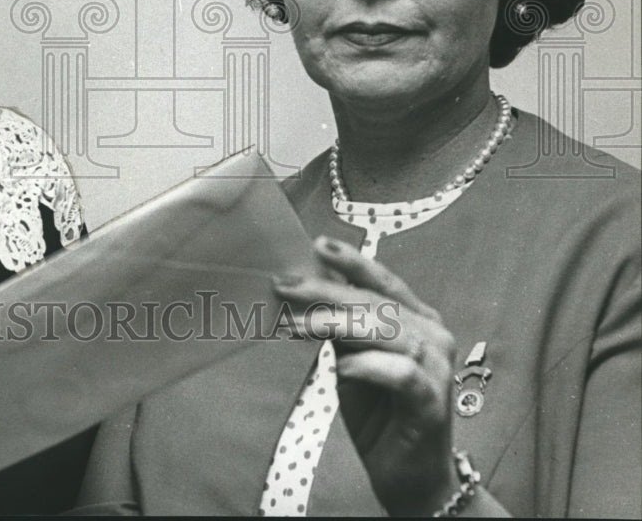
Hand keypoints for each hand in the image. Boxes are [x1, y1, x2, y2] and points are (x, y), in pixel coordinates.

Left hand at [275, 236, 458, 515]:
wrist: (407, 477)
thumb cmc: (379, 413)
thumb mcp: (352, 360)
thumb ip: (340, 327)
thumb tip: (305, 290)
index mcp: (416, 319)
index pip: (382, 281)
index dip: (352, 261)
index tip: (317, 245)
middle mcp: (432, 335)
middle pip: (375, 303)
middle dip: (325, 291)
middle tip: (285, 285)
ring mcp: (437, 367)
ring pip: (386, 331)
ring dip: (337, 324)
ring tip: (298, 325)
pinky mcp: (432, 402)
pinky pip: (401, 374)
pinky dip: (371, 366)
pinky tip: (344, 368)